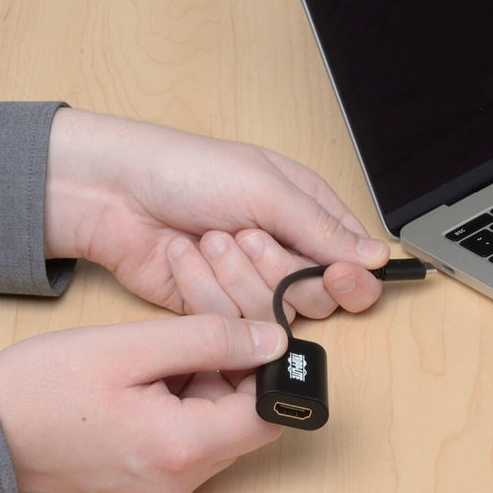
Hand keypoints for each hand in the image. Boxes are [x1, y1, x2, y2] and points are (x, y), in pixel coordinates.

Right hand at [0, 315, 287, 492]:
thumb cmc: (41, 387)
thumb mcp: (129, 347)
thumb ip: (209, 339)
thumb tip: (274, 340)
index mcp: (182, 450)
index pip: (269, 415)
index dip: (269, 370)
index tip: (245, 331)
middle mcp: (181, 482)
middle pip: (245, 421)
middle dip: (233, 371)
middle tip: (192, 333)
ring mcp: (163, 487)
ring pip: (217, 427)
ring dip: (206, 384)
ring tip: (156, 353)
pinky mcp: (146, 481)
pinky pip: (188, 438)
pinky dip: (183, 402)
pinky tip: (146, 375)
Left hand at [43, 109, 389, 321]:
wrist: (116, 195)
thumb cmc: (187, 171)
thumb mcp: (265, 189)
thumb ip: (322, 230)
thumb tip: (376, 257)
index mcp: (305, 212)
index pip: (353, 259)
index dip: (352, 276)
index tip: (338, 274)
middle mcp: (283, 251)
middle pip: (320, 297)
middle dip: (283, 271)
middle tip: (250, 238)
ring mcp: (249, 282)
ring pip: (276, 313)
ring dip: (240, 277)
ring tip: (211, 239)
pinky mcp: (216, 307)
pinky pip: (233, 320)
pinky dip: (209, 290)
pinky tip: (188, 257)